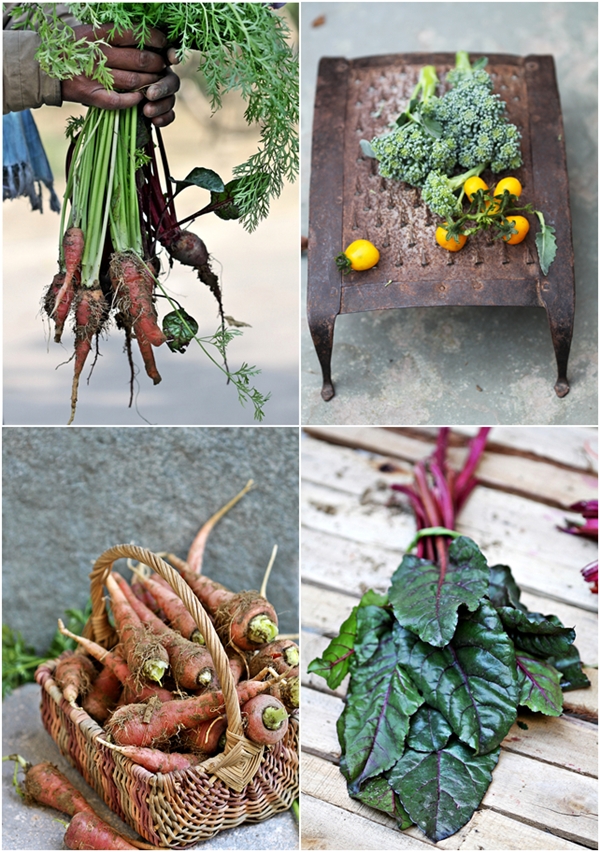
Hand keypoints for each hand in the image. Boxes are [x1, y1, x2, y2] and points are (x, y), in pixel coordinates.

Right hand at [61, 25, 179, 125]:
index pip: (133, 34)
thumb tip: (146, 36)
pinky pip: (118, 100)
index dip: (154, 39)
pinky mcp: (90, 95)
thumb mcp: (89, 32)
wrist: (44, 69)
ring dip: (150, 83)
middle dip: (157, 64)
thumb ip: (113, 34)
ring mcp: (93, 76)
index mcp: (97, 35)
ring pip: (133, 80)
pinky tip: (139, 98)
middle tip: (162, 65)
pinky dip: (133, 100)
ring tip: (155, 81)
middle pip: (139, 59)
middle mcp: (96, 54)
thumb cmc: (72, 48)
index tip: (164, 44)